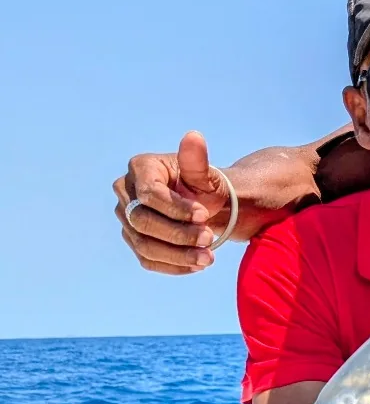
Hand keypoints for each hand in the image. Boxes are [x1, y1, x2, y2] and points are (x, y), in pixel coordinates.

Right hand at [113, 130, 232, 274]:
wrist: (207, 207)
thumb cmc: (206, 187)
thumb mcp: (206, 175)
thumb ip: (197, 161)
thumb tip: (194, 137)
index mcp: (141, 168)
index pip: (149, 193)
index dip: (175, 208)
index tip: (203, 215)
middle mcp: (126, 192)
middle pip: (142, 221)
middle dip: (177, 233)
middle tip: (209, 238)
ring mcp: (126, 219)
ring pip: (143, 244)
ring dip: (177, 255)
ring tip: (208, 258)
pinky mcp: (134, 240)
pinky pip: (148, 259)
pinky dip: (173, 265)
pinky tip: (196, 264)